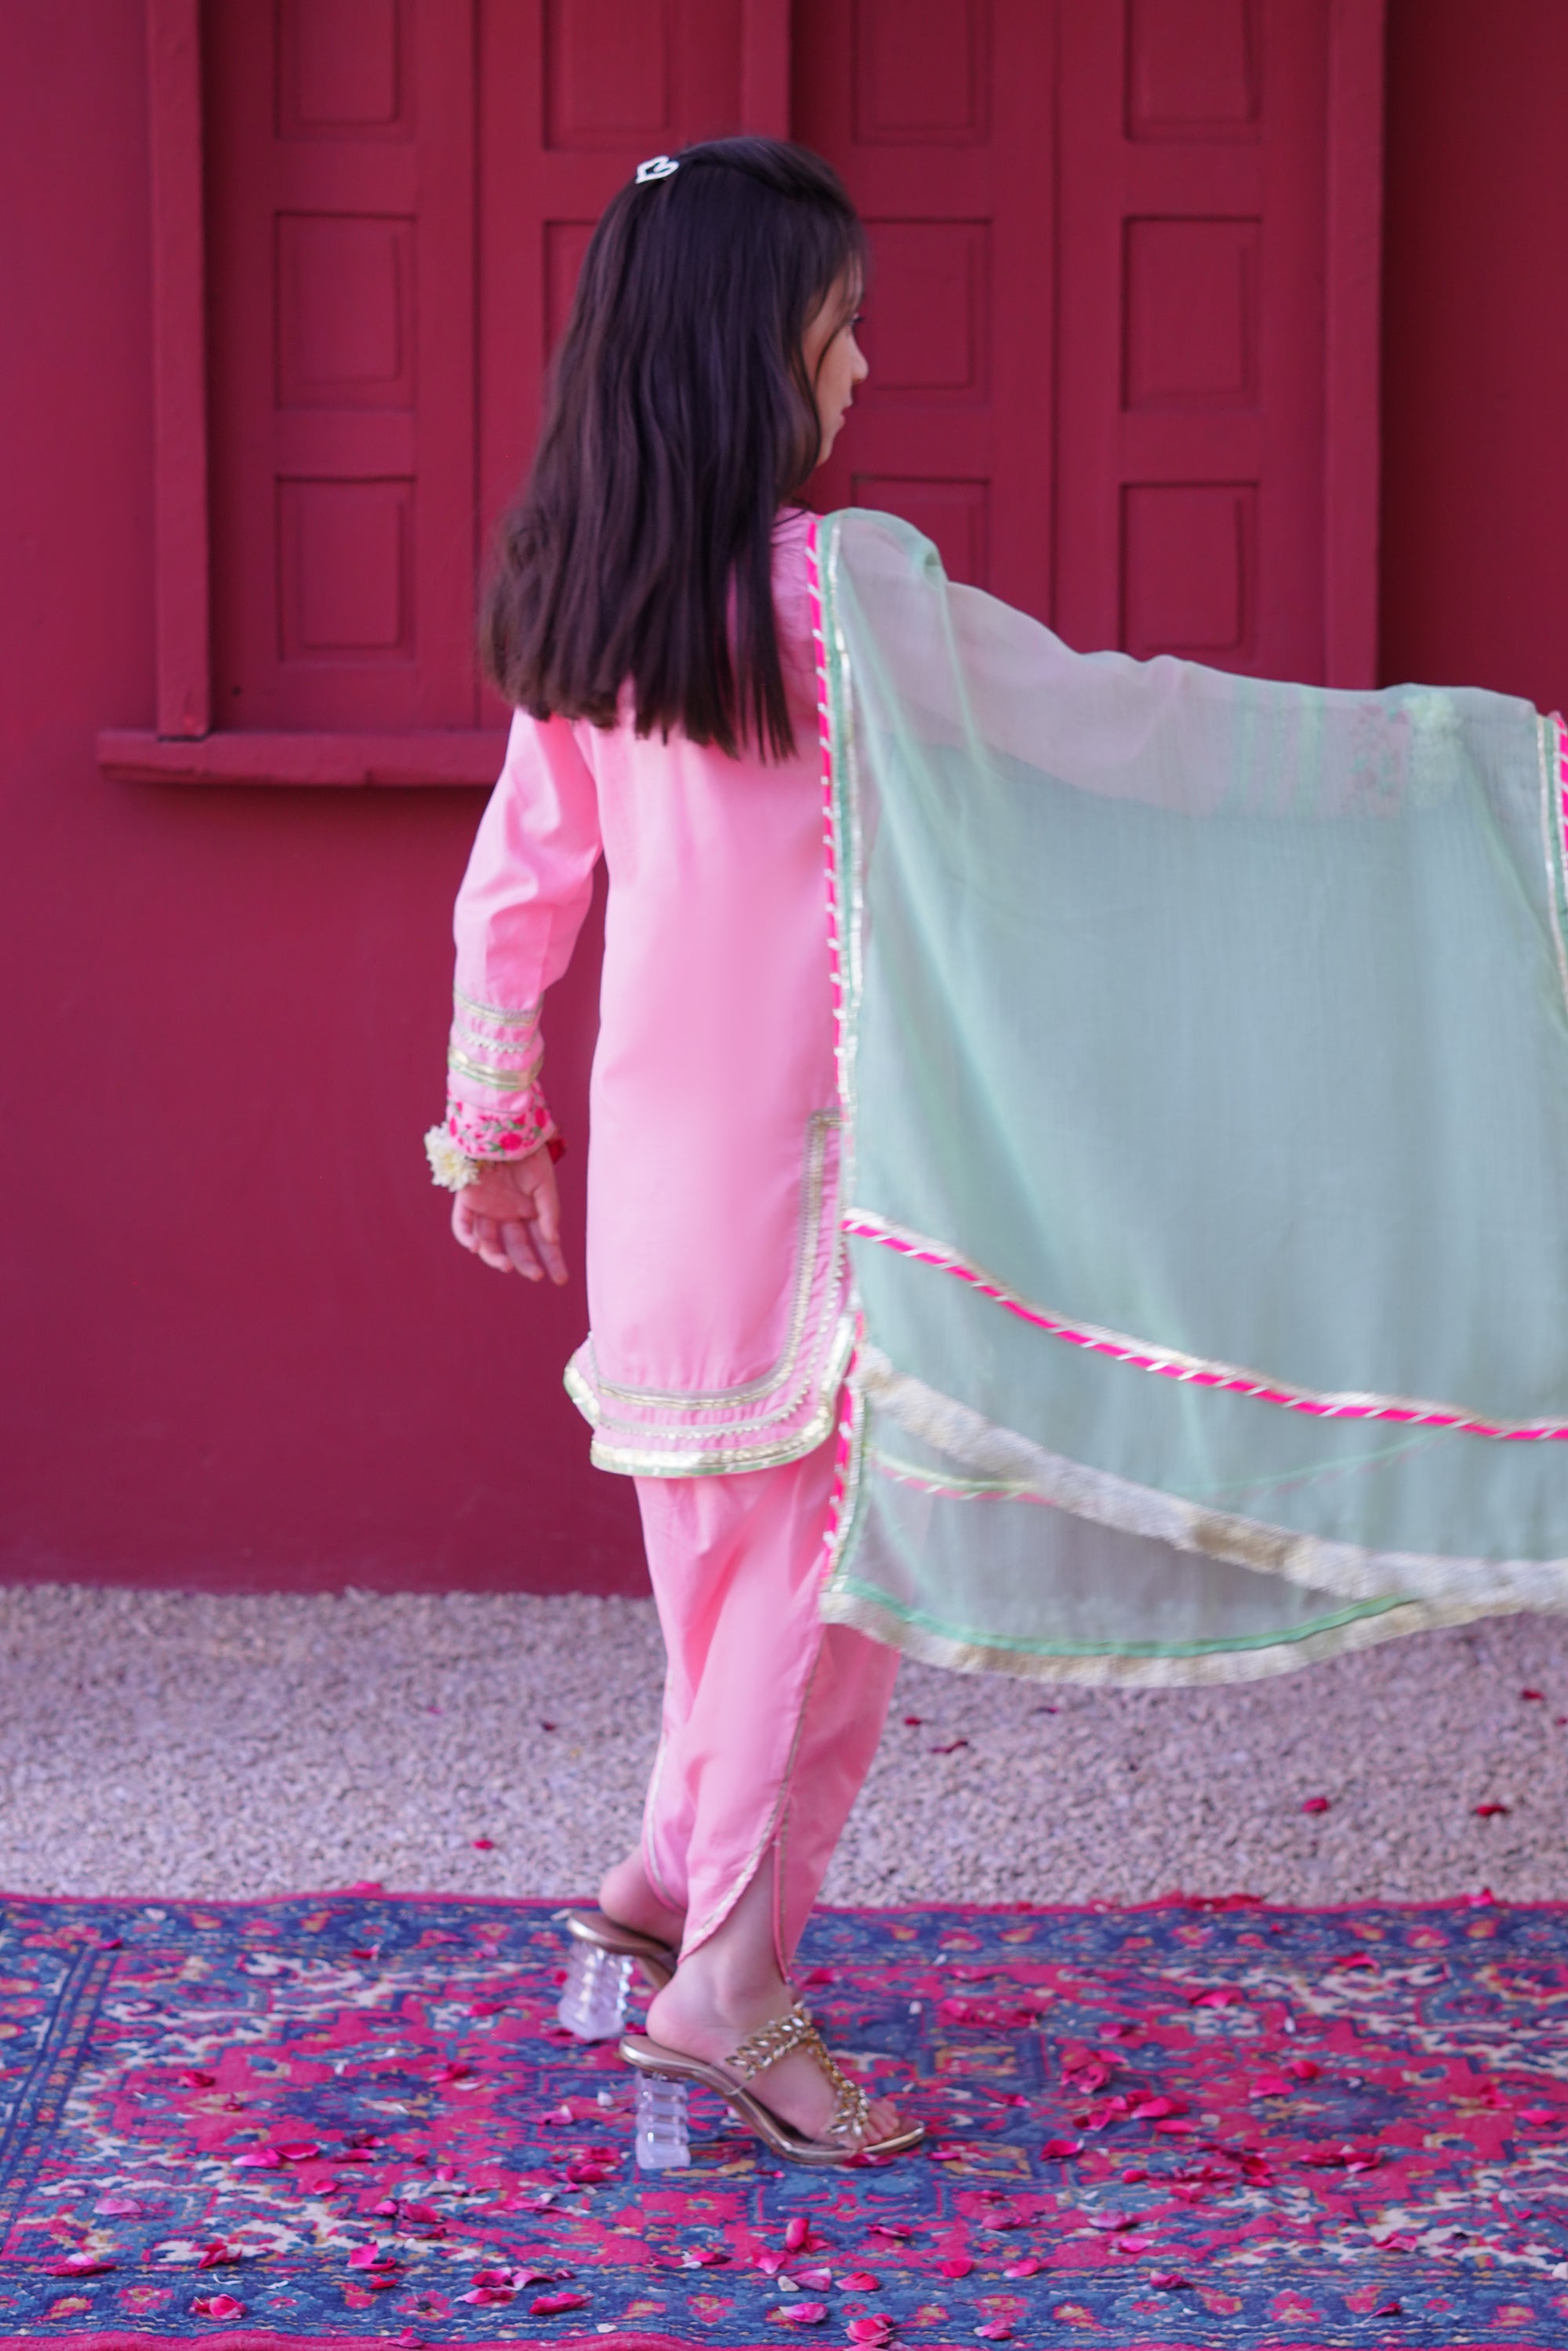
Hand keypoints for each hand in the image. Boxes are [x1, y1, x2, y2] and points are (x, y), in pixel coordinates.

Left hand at [451, 1144, 567, 1284]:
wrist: (507, 1129)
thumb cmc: (529, 1155)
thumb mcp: (545, 1185)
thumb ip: (549, 1213)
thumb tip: (553, 1240)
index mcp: (529, 1212)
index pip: (541, 1243)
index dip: (551, 1261)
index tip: (560, 1278)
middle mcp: (507, 1215)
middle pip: (516, 1247)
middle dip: (526, 1263)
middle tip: (535, 1275)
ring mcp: (486, 1209)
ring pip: (488, 1242)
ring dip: (495, 1257)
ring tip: (506, 1265)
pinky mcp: (467, 1200)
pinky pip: (462, 1224)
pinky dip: (466, 1237)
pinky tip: (475, 1247)